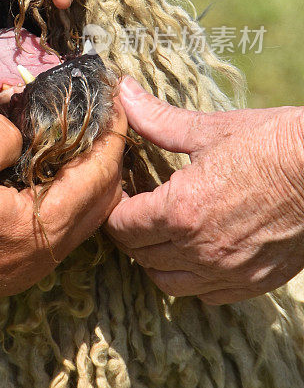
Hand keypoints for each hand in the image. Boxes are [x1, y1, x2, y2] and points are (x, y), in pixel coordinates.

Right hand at [0, 107, 125, 317]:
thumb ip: (4, 136)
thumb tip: (26, 128)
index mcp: (42, 227)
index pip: (99, 175)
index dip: (112, 136)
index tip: (116, 103)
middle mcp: (47, 253)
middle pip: (101, 201)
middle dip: (106, 157)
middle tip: (97, 120)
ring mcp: (32, 266)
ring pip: (80, 218)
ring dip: (85, 179)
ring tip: (74, 142)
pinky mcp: (14, 269)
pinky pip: (58, 230)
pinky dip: (64, 198)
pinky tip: (44, 176)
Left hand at [106, 76, 303, 303]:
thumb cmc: (272, 144)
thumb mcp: (210, 129)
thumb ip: (158, 119)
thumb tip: (123, 92)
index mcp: (181, 212)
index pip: (122, 226)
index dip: (113, 209)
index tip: (120, 194)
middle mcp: (200, 249)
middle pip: (140, 255)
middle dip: (129, 233)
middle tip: (135, 210)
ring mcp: (229, 271)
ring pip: (169, 282)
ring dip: (155, 260)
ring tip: (160, 234)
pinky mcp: (255, 282)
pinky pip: (208, 295)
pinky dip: (193, 279)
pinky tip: (195, 253)